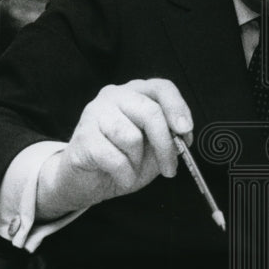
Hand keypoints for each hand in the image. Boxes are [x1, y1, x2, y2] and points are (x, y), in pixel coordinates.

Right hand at [36, 79, 193, 219]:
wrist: (85, 181)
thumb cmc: (121, 160)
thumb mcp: (153, 150)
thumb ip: (169, 139)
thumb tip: (182, 136)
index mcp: (135, 93)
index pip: (162, 88)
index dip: (178, 108)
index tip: (185, 131)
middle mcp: (114, 96)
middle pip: (150, 112)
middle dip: (165, 145)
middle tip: (170, 168)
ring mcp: (95, 113)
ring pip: (131, 137)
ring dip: (137, 161)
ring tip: (131, 167)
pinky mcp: (83, 136)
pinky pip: (115, 158)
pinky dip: (124, 174)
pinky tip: (120, 176)